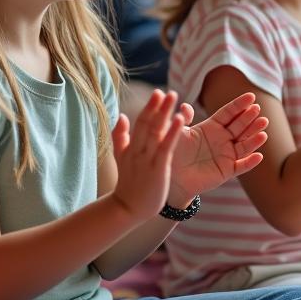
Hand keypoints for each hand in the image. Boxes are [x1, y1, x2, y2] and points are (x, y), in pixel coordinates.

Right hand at [111, 90, 183, 221]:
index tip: (158, 93)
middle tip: (167, 90)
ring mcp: (147, 158)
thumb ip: (120, 136)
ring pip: (156, 131)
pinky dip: (173, 131)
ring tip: (174, 96)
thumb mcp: (120, 157)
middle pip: (147, 123)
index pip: (140, 122)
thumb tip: (120, 115)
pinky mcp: (157, 168)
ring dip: (165, 112)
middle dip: (157, 106)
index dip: (149, 107)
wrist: (128, 209)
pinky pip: (166, 146)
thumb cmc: (129, 184)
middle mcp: (138, 149)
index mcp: (131, 146)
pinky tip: (180, 119)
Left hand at [167, 91, 266, 202]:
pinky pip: (241, 166)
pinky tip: (259, 156)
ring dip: (254, 136)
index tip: (251, 96)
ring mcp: (226, 154)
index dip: (239, 105)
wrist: (172, 176)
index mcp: (212, 127)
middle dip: (249, 118)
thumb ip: (184, 118)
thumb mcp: (177, 132)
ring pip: (244, 144)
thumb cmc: (173, 151)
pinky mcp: (227, 170)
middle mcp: (222, 139)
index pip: (229, 113)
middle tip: (258, 109)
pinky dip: (250, 162)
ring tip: (263, 127)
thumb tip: (185, 106)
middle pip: (239, 126)